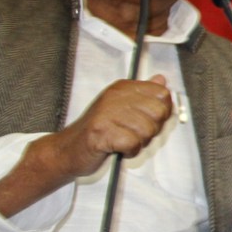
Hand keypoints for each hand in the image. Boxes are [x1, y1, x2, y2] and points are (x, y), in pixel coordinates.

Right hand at [52, 76, 172, 177]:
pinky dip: (129, 151)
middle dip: (152, 129)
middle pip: (159, 113)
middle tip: (134, 133)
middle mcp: (115, 97)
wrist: (68, 149)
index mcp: (122, 88)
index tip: (149, 119)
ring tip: (123, 140)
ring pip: (147, 130)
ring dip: (139, 142)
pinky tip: (117, 148)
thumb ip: (143, 95)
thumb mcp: (121, 107)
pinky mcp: (101, 133)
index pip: (162, 94)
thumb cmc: (99, 130)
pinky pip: (133, 144)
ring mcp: (107, 114)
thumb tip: (161, 80)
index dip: (162, 111)